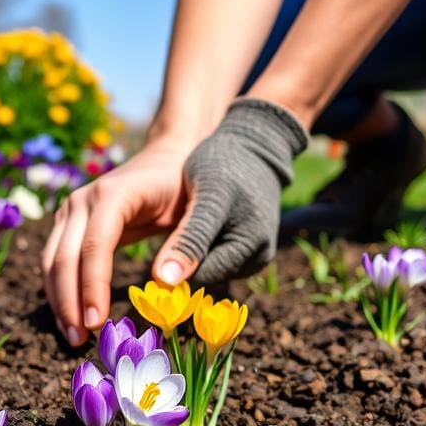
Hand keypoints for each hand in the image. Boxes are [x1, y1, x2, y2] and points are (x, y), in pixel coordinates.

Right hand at [41, 99, 307, 346]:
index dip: (94, 285)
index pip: (95, 244)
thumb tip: (165, 284)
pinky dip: (59, 291)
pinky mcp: (68, 224)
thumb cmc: (187, 185)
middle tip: (80, 340)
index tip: (98, 322)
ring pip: (52, 261)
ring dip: (58, 301)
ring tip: (73, 337)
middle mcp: (83, 200)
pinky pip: (55, 261)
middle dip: (70, 301)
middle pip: (65, 256)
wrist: (167, 157)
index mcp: (115, 194)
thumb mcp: (198, 209)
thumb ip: (187, 242)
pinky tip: (70, 319)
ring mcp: (71, 211)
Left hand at [154, 98, 307, 286]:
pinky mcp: (252, 247)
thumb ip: (188, 240)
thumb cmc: (226, 164)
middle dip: (188, 252)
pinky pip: (219, 255)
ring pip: (210, 265)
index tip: (165, 229)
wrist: (253, 143)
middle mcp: (259, 258)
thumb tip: (166, 281)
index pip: (198, 276)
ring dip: (196, 246)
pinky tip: (204, 219)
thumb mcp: (205, 199)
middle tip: (180, 217)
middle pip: (205, 272)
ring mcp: (258, 254)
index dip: (175, 260)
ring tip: (196, 214)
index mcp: (251, 249)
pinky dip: (206, 242)